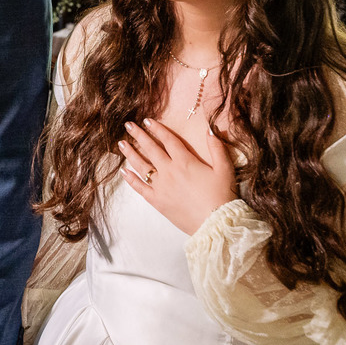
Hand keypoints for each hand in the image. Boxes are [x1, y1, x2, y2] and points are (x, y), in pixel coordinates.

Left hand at [118, 118, 237, 234]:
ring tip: (121, 144)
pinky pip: (140, 187)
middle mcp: (169, 170)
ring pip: (141, 165)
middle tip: (128, 125)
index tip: (147, 121)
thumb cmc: (222, 196)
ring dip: (130, 153)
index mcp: (185, 161)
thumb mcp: (224, 169)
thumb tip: (209, 129)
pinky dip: (130, 179)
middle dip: (139, 135)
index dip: (157, 129)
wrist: (215, 223)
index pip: (168, 140)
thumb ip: (217, 148)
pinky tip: (123, 171)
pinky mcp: (156, 200)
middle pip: (151, 149)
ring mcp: (160, 186)